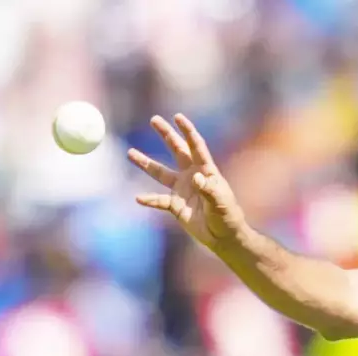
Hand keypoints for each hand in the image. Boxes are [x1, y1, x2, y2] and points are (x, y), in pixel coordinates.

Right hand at [128, 114, 245, 249]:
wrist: (223, 236)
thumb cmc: (227, 216)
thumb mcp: (220, 202)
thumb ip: (208, 189)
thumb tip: (195, 178)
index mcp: (207, 171)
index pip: (196, 146)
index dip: (187, 131)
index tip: (177, 117)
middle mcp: (192, 176)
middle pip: (177, 150)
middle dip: (166, 135)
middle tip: (154, 119)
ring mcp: (182, 189)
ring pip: (160, 172)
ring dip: (146, 163)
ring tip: (130, 152)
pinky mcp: (175, 205)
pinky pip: (158, 200)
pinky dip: (149, 200)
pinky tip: (138, 198)